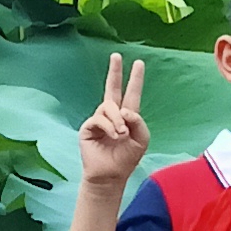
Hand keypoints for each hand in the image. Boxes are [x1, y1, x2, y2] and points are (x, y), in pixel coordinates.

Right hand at [76, 52, 149, 192]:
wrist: (110, 175)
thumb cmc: (126, 158)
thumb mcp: (142, 139)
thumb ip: (138, 121)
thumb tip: (124, 110)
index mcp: (127, 117)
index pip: (131, 94)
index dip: (135, 79)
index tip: (139, 63)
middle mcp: (112, 115)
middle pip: (113, 88)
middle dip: (115, 71)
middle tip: (116, 55)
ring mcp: (99, 120)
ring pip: (108, 107)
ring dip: (117, 121)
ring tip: (121, 135)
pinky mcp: (88, 127)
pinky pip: (99, 119)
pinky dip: (109, 126)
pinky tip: (113, 136)